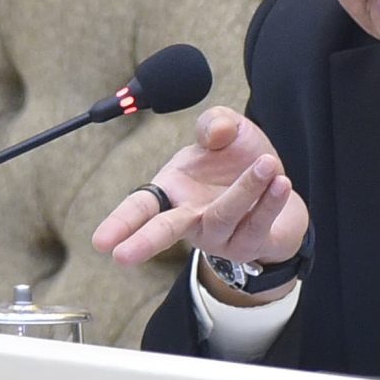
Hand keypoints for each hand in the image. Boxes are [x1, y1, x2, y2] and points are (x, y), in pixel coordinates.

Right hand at [92, 107, 310, 276]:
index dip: (120, 223)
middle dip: (144, 242)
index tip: (99, 242)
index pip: (139, 208)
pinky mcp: (249, 243)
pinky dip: (269, 201)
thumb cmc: (238, 160)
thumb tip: (215, 133)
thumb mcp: (226, 131)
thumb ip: (215, 122)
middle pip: (163, 232)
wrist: (277, 183)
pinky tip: (280, 182)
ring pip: (225, 215)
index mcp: (171, 193)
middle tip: (121, 257)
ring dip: (245, 189)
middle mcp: (190, 218)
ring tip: (267, 164)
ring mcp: (218, 236)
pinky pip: (257, 223)